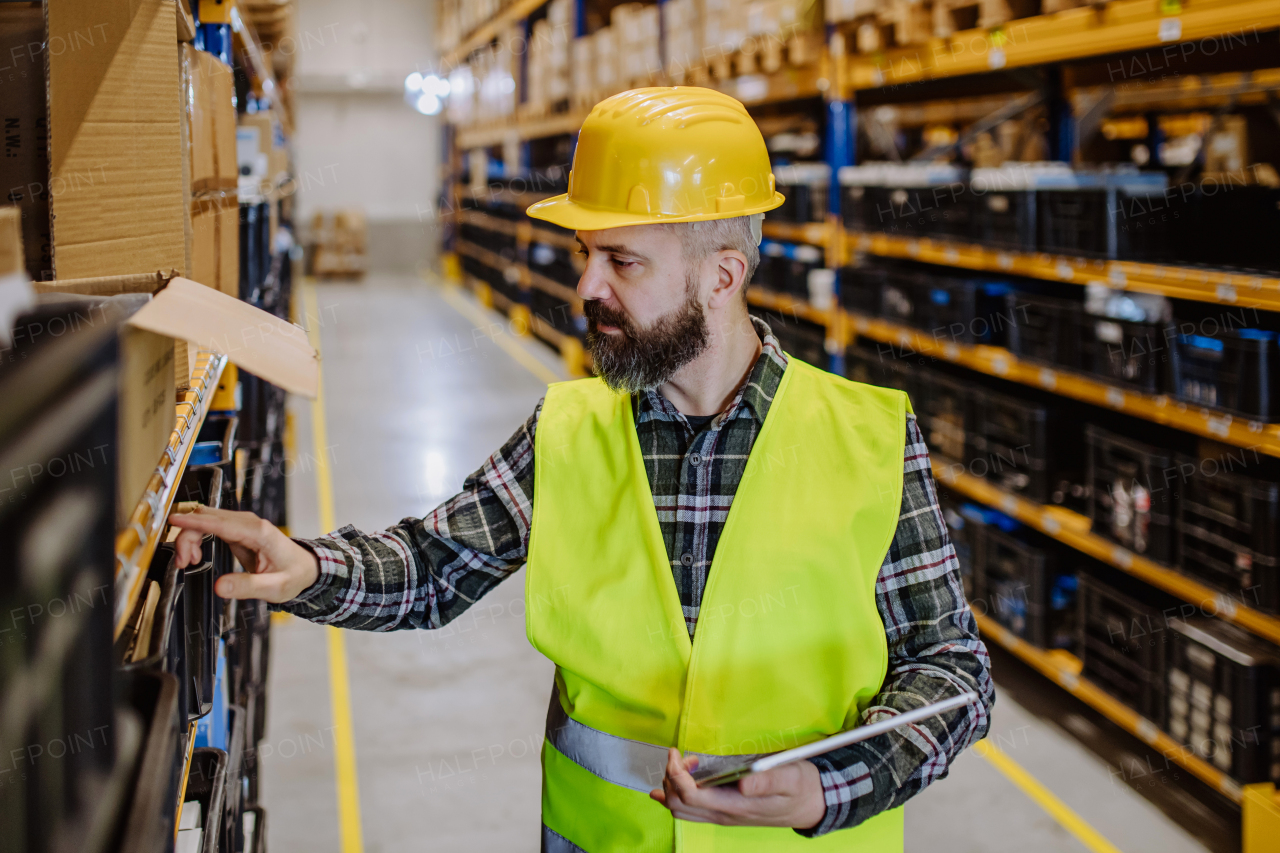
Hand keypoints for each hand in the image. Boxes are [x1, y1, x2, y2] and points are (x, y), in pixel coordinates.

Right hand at [168, 506, 319, 602]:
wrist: (306, 568)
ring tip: (189, 562)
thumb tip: (220, 587)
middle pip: (207, 517)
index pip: (220, 522)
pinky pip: (210, 526)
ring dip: (190, 537)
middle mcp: (250, 523)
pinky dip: (197, 538)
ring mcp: (243, 525)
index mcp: (259, 532)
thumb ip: (247, 587)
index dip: (195, 522)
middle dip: (187, 536)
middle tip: (183, 562)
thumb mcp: (274, 587)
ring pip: (206, 520)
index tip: (174, 521)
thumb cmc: (294, 575)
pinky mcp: (238, 530)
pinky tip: (197, 556)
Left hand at [649, 748, 825, 829]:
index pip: (690, 797)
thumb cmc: (800, 788)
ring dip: (673, 787)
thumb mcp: (790, 778)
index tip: (677, 752)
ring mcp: (723, 815)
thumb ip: (767, 780)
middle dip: (670, 779)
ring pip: (681, 810)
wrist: (810, 805)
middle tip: (679, 755)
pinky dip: (675, 797)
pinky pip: (690, 811)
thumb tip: (743, 782)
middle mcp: (725, 814)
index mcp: (736, 806)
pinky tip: (670, 785)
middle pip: (678, 805)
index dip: (676, 775)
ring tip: (683, 764)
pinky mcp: (724, 811)